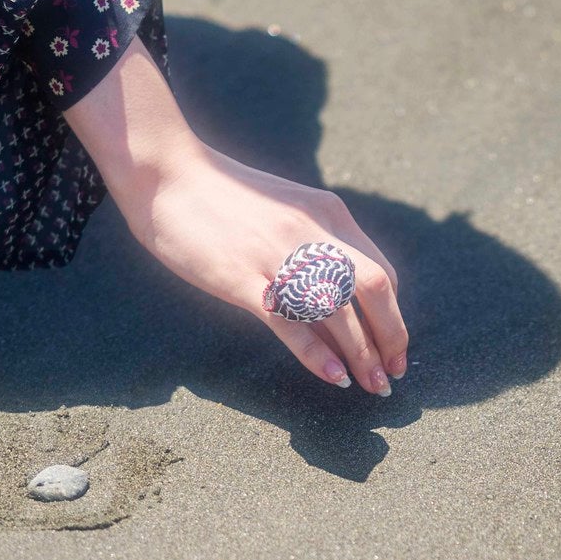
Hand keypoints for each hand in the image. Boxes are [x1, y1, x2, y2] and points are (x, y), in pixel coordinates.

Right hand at [67, 41, 409, 393]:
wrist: (166, 172)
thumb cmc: (221, 197)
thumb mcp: (283, 213)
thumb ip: (313, 246)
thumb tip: (335, 303)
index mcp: (327, 214)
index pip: (382, 271)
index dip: (394, 316)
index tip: (394, 347)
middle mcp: (312, 232)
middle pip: (376, 288)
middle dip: (391, 336)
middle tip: (392, 374)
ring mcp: (278, 255)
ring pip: (339, 310)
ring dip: (363, 354)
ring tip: (373, 386)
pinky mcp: (244, 278)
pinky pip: (292, 322)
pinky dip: (319, 355)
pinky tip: (335, 378)